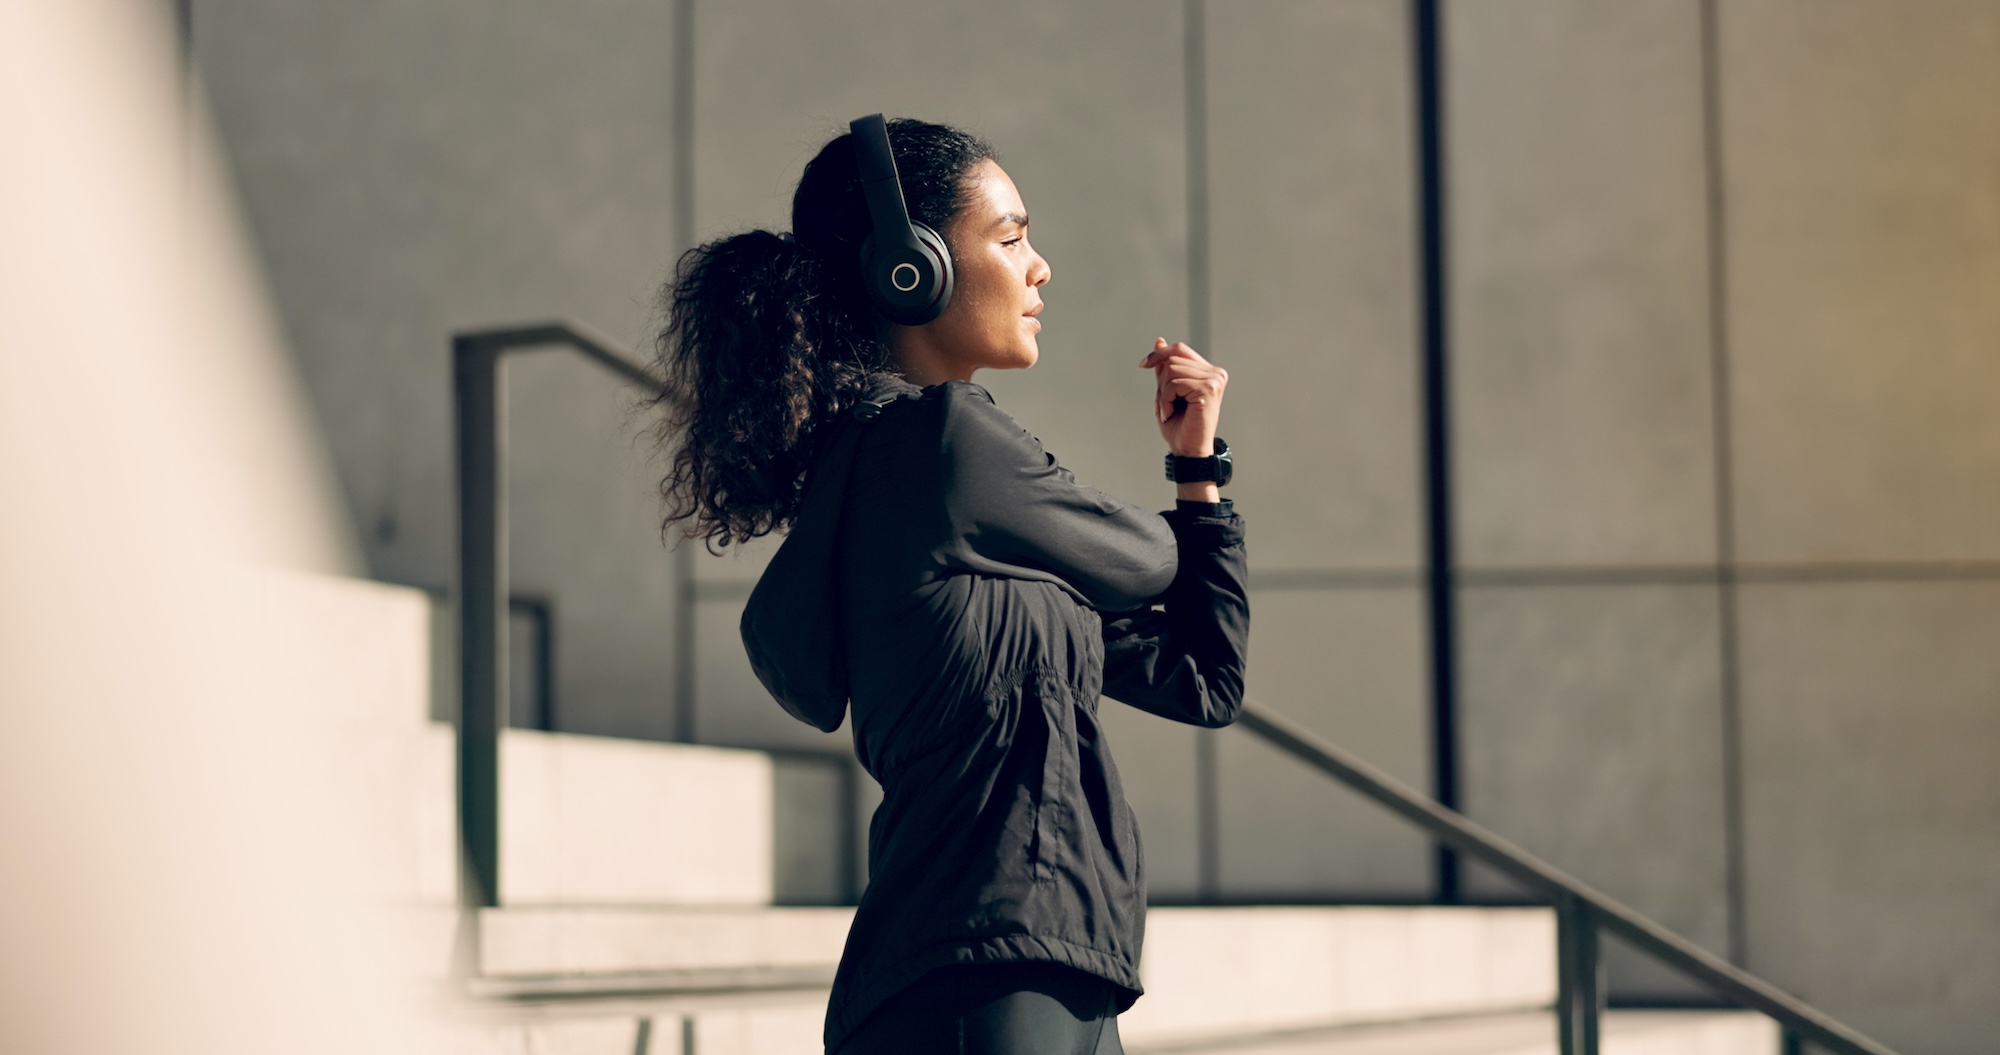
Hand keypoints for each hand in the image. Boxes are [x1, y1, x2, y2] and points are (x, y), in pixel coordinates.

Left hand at [1139, 338, 1226, 456]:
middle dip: (1162, 382)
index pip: (1180, 349)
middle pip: (1173, 358)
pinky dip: (1165, 399)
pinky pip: (1174, 383)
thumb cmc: (1179, 425)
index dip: (1159, 353)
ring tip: (1170, 410)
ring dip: (1163, 393)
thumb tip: (1159, 340)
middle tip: (1167, 405)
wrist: (1188, 451)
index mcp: (1209, 372)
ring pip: (1172, 369)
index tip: (1143, 365)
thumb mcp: (1167, 391)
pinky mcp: (1209, 389)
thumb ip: (1165, 368)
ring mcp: (1215, 380)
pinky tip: (1171, 413)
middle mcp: (1216, 373)